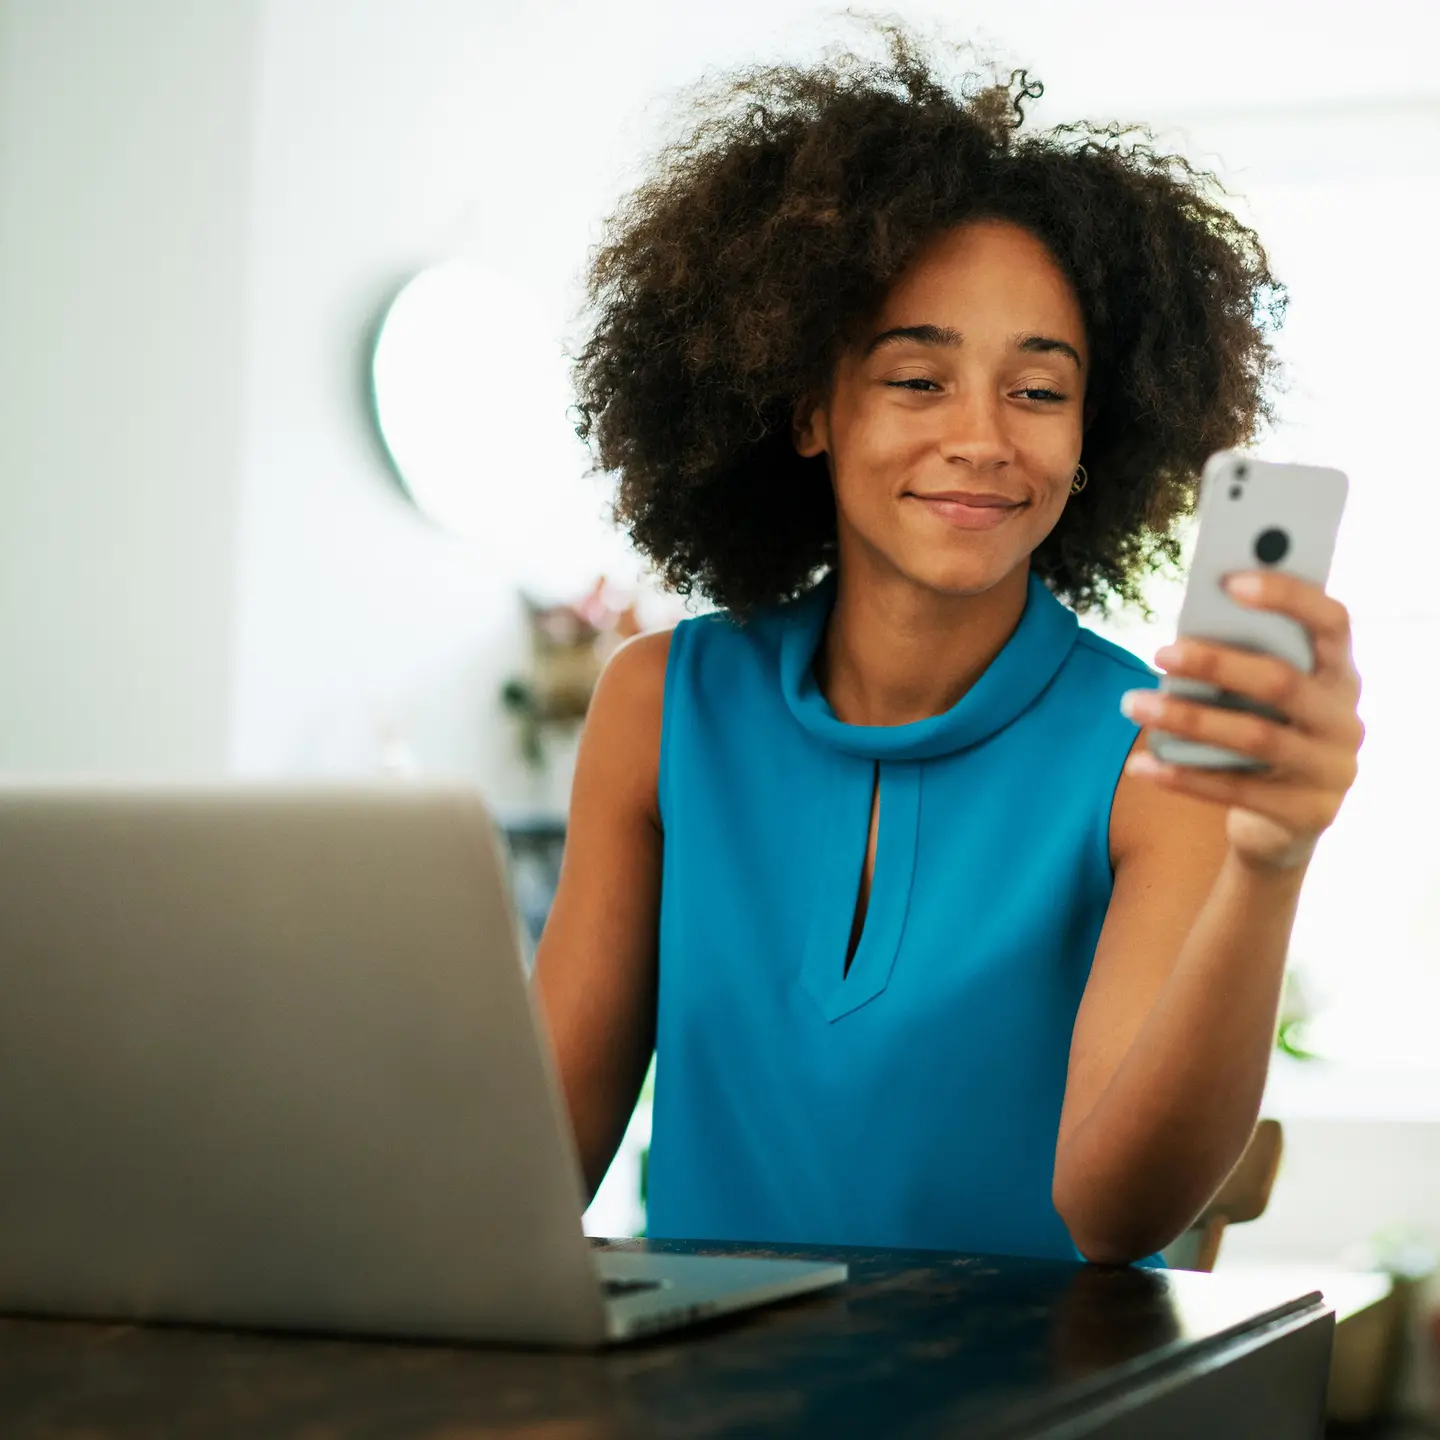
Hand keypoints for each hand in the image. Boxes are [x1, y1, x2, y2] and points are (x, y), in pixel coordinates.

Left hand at [1118, 571, 1363, 871]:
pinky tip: (1139, 765)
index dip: (1287, 596)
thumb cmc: (1264, 732)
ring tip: (1133, 704)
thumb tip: (1185, 632)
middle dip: (1217, 664)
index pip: (1332, 621)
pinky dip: (1182, 776)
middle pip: (1282, 682)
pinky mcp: (1306, 813)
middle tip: (1158, 652)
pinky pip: (1235, 791)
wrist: (1285, 822)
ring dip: (1187, 719)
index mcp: (1340, 673)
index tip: (1228, 580)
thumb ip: (1246, 661)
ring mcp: (1331, 769)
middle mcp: (1346, 718)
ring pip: (1255, 737)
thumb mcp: (1264, 696)